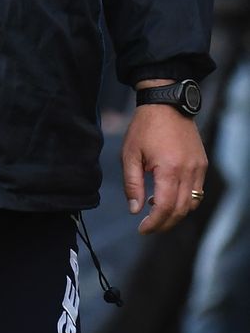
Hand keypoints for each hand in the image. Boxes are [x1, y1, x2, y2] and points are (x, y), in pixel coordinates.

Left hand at [122, 101, 206, 234]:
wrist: (166, 103)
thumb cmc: (144, 127)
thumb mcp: (130, 154)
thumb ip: (132, 184)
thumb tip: (134, 210)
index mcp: (168, 169)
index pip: (164, 208)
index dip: (154, 224)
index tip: (142, 229)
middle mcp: (188, 171)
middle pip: (180, 210)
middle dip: (164, 224)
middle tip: (148, 227)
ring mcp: (198, 168)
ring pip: (192, 203)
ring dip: (176, 214)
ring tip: (156, 211)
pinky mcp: (202, 164)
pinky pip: (198, 191)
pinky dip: (185, 200)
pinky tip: (168, 195)